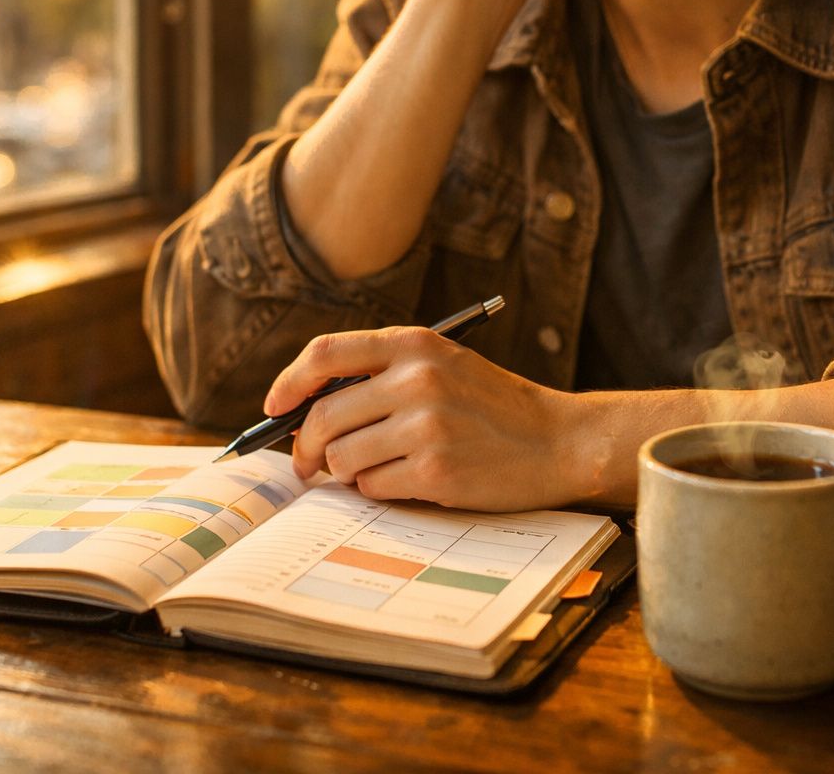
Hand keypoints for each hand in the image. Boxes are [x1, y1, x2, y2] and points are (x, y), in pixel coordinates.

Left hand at [264, 327, 584, 511]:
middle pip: (323, 417)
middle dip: (307, 447)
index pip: (325, 353)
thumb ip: (381, 374)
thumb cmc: (491, 406)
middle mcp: (418, 379)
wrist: (558, 441)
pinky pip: (373, 487)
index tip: (275, 407)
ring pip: (342, 458)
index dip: (289, 383)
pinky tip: (406, 481)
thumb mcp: (441, 364)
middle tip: (309, 463)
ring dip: (347, 472)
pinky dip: (378, 490)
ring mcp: (427, 426)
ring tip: (376, 468)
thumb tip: (304, 411)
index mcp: (414, 343)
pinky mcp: (436, 471)